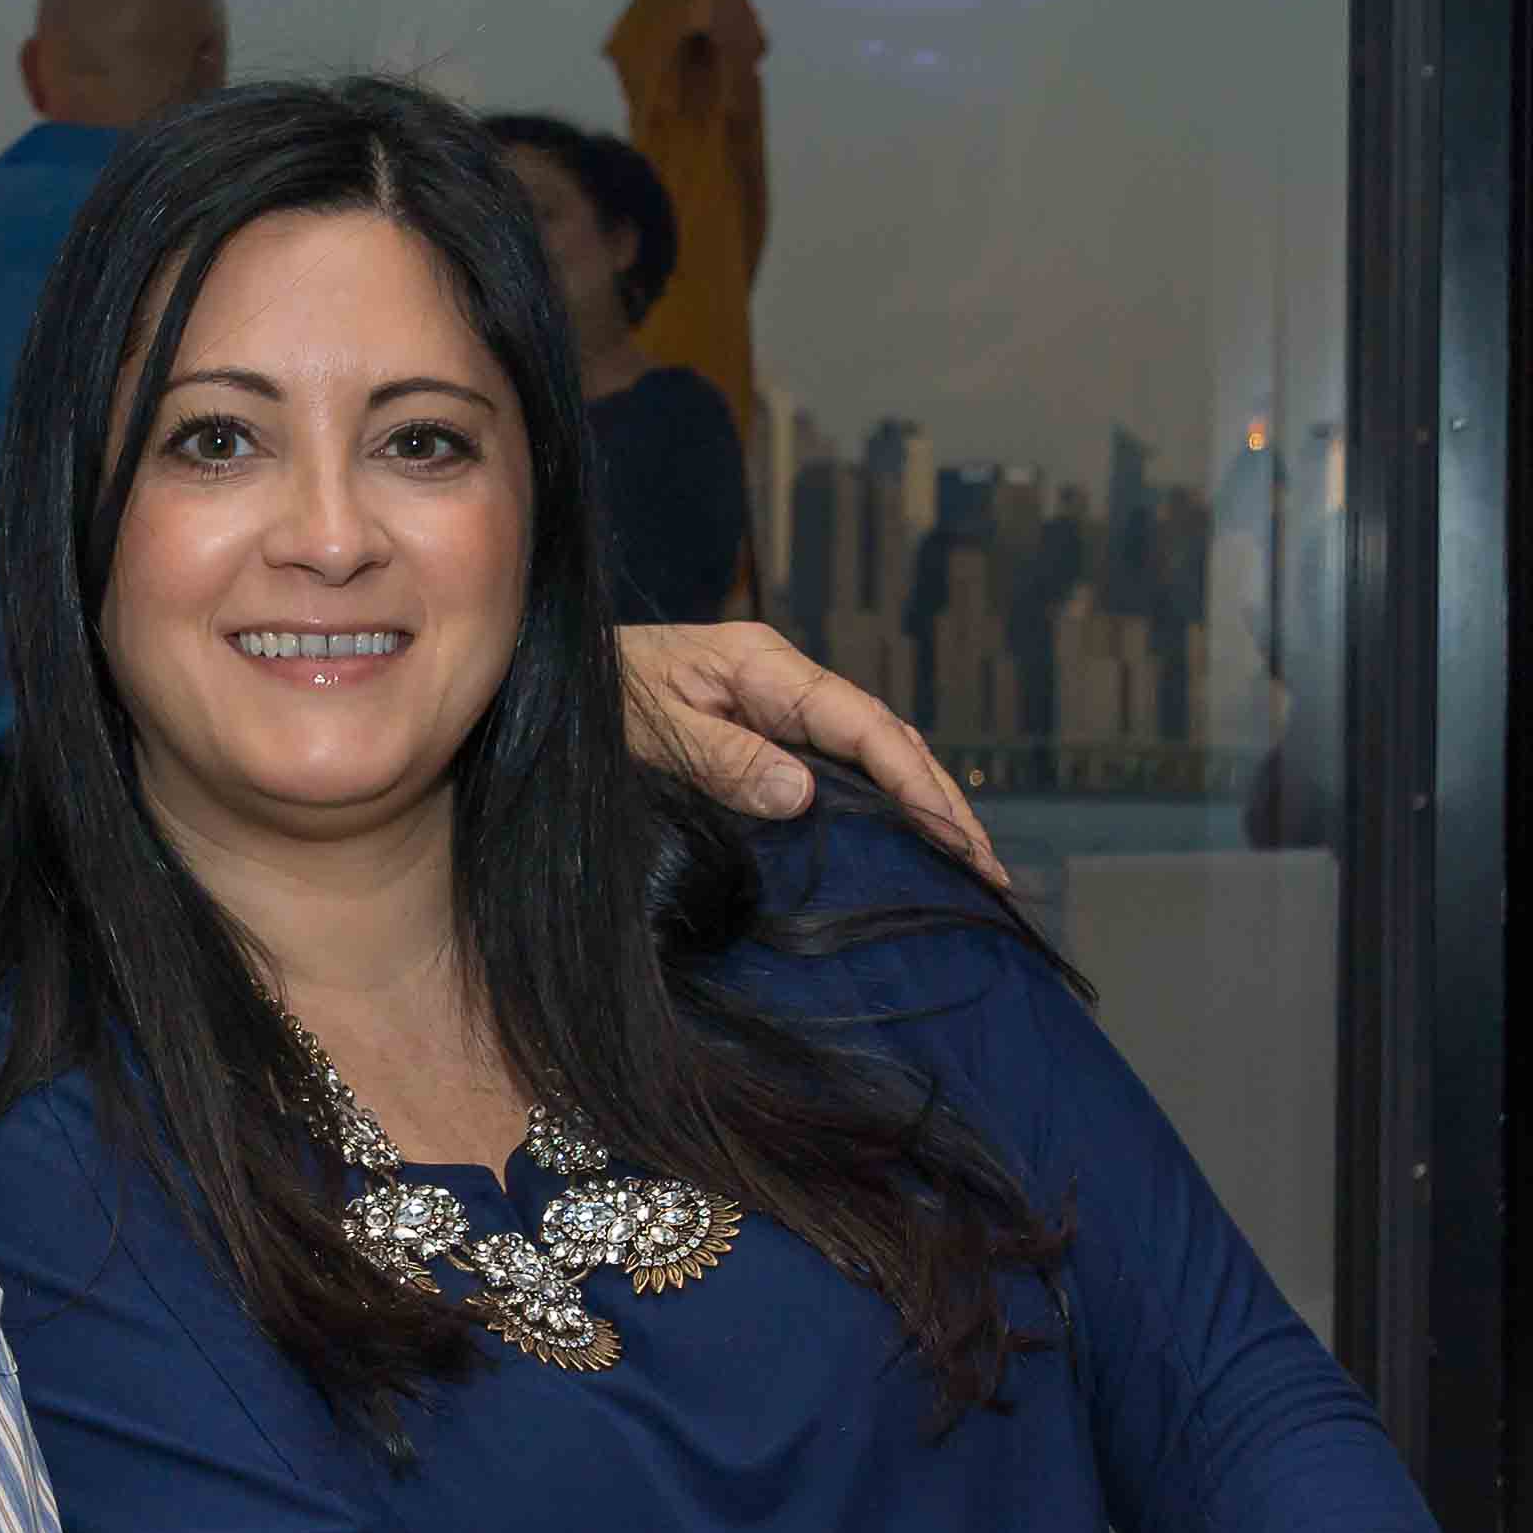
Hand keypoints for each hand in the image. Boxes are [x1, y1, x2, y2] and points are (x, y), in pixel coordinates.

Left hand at [612, 622, 1002, 883]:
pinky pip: (831, 764)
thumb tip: (804, 795)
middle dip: (939, 799)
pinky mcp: (757, 727)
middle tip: (987, 867)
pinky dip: (874, 800)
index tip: (956, 837)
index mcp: (764, 665)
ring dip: (917, 802)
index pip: (863, 725)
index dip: (916, 783)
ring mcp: (772, 701)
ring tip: (965, 862)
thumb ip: (723, 758)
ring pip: (866, 751)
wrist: (544, 673)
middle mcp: (780, 678)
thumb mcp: (650, 729)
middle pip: (882, 737)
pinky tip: (899, 840)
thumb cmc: (589, 697)